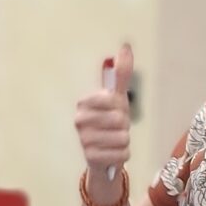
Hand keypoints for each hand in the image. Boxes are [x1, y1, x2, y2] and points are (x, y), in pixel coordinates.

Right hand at [74, 42, 133, 181]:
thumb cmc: (110, 123)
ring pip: (123, 138)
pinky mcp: (91, 158)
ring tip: (114, 141)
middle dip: (124, 126)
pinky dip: (122, 155)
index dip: (121, 108)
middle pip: (120, 120)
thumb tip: (125, 46)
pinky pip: (122, 154)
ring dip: (124, 142)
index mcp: (84, 103)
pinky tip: (112, 154)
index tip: (114, 111)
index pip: (113, 101)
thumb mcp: (116, 98)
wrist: (102, 155)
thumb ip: (121, 73)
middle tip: (116, 129)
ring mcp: (83, 140)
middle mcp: (79, 120)